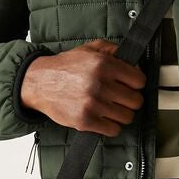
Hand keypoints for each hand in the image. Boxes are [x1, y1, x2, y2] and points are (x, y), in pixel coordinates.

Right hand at [21, 39, 145, 134]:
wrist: (39, 82)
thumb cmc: (66, 67)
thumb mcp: (89, 48)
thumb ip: (113, 49)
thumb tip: (134, 61)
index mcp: (104, 64)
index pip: (139, 81)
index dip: (135, 84)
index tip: (129, 86)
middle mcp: (100, 83)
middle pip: (136, 101)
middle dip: (130, 100)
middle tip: (120, 99)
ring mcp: (93, 104)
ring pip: (127, 117)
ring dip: (121, 114)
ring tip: (111, 109)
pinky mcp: (85, 121)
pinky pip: (113, 130)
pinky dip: (111, 126)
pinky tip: (104, 119)